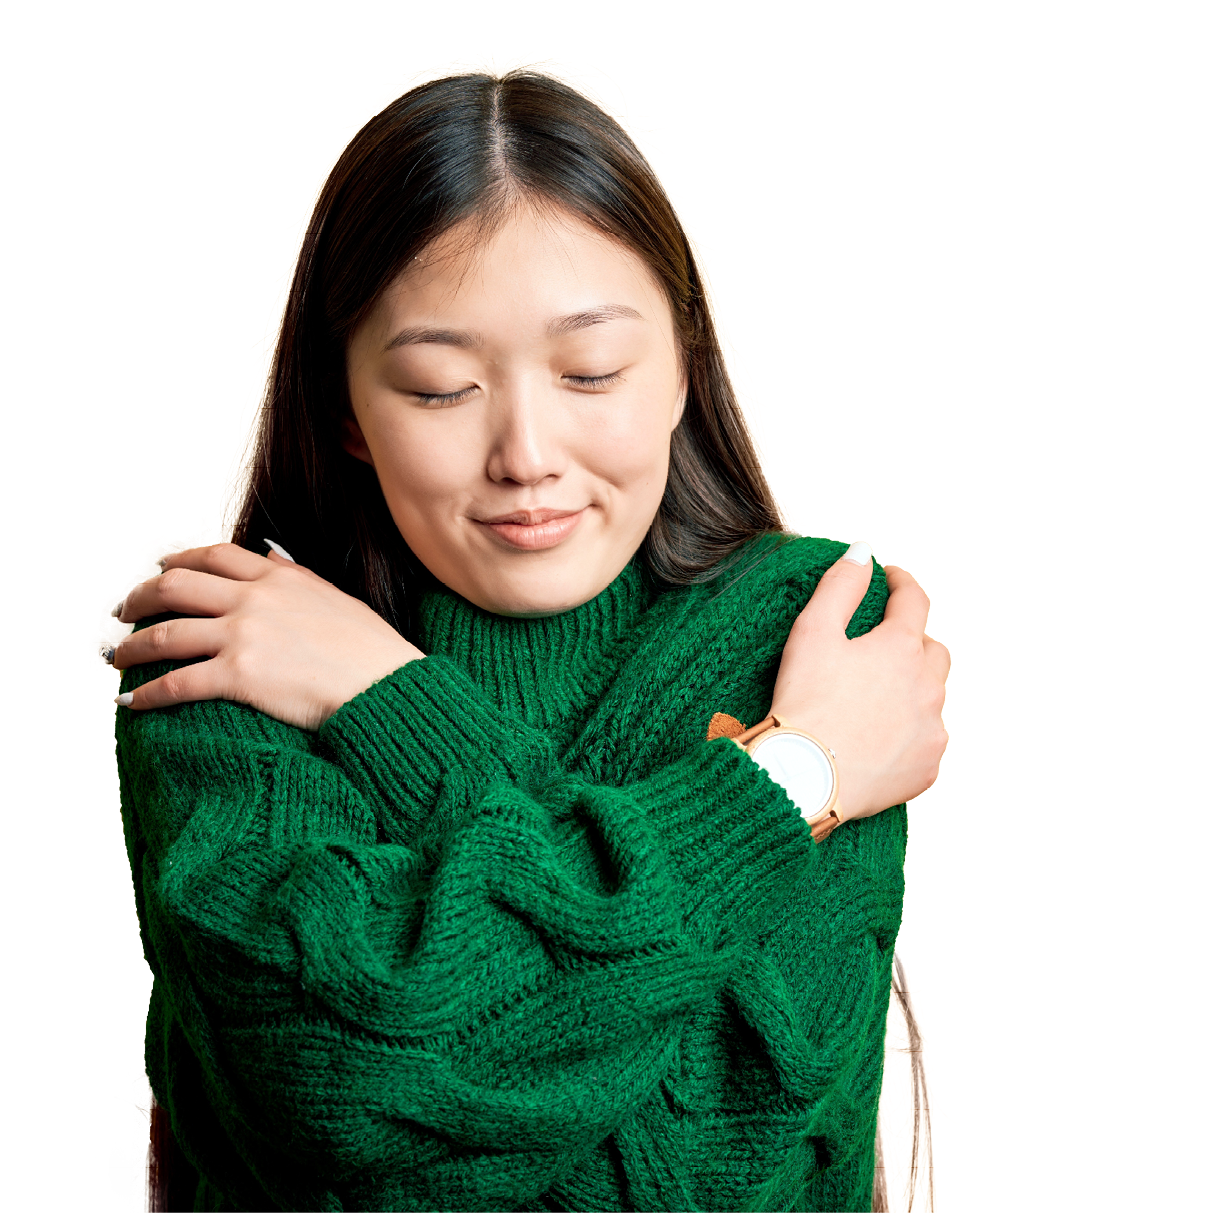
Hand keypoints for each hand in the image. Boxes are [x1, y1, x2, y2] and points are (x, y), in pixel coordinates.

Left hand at [110, 543, 423, 729]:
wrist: (387, 687)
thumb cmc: (372, 650)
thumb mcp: (336, 597)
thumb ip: (296, 576)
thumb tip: (271, 554)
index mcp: (279, 578)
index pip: (214, 556)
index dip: (178, 559)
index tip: (158, 567)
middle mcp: (255, 600)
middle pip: (176, 587)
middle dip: (139, 599)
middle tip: (122, 613)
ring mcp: (244, 637)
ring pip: (167, 634)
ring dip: (133, 648)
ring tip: (116, 659)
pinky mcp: (240, 677)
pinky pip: (178, 683)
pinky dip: (149, 694)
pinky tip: (131, 703)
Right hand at [770, 544, 950, 821]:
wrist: (805, 778)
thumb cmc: (804, 704)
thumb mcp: (812, 631)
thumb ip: (841, 585)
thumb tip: (864, 552)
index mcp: (901, 648)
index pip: (915, 601)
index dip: (902, 583)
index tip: (892, 578)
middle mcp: (928, 687)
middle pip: (934, 651)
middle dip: (913, 642)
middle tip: (882, 646)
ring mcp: (931, 730)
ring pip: (932, 698)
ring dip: (912, 690)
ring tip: (876, 697)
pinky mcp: (927, 768)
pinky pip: (927, 741)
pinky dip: (910, 733)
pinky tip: (881, 737)